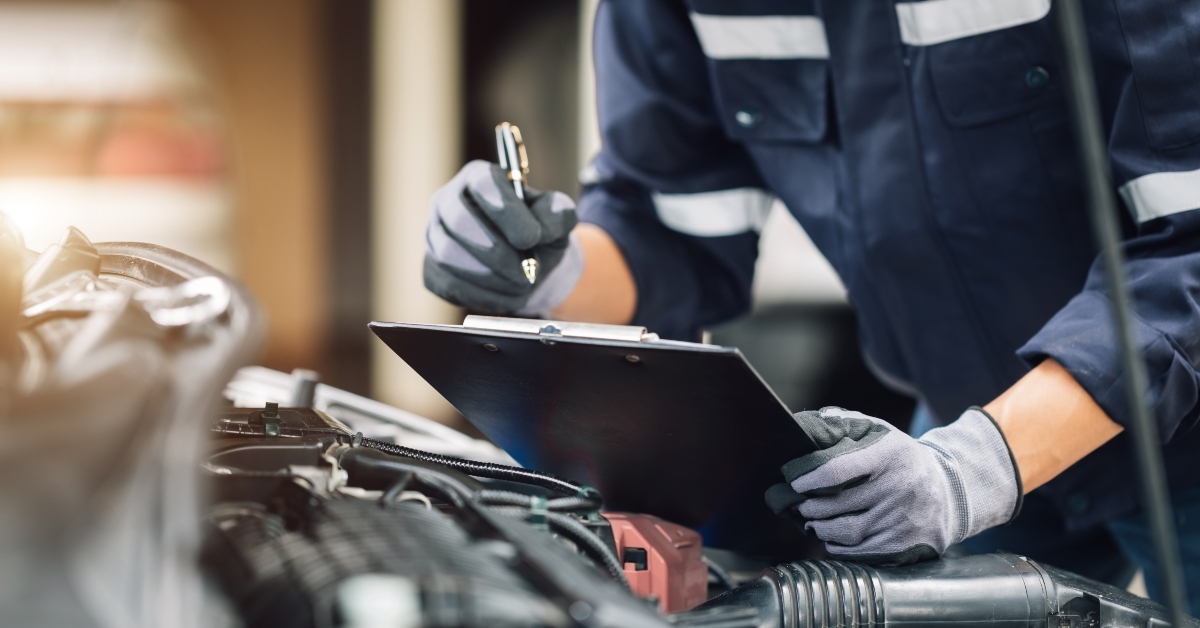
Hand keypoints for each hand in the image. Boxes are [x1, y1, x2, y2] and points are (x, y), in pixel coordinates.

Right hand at [424, 160, 582, 315]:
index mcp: (479, 177)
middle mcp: (448, 201)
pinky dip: (484, 295)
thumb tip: (542, 231)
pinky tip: (506, 292)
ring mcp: (434, 235)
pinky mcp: (431, 269)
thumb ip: (558, 214)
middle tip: (526, 271)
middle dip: (497, 252)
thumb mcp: (558, 217)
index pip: (483, 183)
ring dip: (492, 277)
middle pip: (459, 221)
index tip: (531, 238)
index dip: (506, 211)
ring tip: (521, 282)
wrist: (525, 263)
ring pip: (450, 256)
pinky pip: (449, 284)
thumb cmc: (538, 231)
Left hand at [766, 407, 1021, 565]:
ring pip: (846, 532)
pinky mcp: (906, 546)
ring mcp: (904, 519)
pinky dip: (838, 547)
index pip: (837, 469)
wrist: (949, 491)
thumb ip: (842, 424)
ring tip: (809, 520)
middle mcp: (900, 487)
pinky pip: (860, 553)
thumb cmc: (898, 458)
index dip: (807, 477)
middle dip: (807, 506)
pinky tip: (831, 537)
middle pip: (837, 505)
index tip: (791, 481)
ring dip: (818, 528)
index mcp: (890, 454)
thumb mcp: (878, 433)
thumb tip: (803, 426)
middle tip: (793, 505)